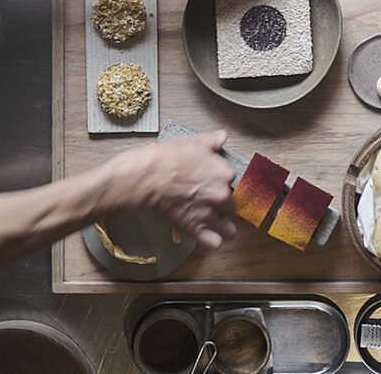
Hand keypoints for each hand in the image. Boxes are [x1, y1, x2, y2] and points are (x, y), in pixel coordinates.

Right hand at [103, 130, 236, 248]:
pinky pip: (214, 243)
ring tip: (212, 223)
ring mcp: (210, 214)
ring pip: (229, 229)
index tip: (214, 184)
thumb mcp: (191, 143)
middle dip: (222, 205)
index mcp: (224, 173)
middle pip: (233, 206)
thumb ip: (210, 142)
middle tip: (208, 202)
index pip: (235, 182)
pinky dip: (210, 241)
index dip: (223, 184)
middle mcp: (221, 195)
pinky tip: (205, 235)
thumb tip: (221, 137)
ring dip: (222, 227)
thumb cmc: (164, 160)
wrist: (145, 178)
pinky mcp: (196, 229)